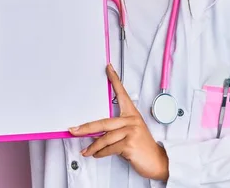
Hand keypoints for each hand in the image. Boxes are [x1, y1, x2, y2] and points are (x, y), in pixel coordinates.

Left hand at [69, 64, 168, 181]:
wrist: (156, 160)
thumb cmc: (141, 147)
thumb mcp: (131, 132)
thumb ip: (117, 128)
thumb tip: (96, 131)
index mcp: (132, 114)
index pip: (122, 94)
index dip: (115, 80)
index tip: (108, 68)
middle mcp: (132, 120)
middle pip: (104, 122)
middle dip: (86, 128)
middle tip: (74, 130)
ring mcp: (131, 131)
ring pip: (105, 138)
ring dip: (93, 147)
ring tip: (86, 151)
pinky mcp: (129, 143)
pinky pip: (109, 148)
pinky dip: (100, 153)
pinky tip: (97, 154)